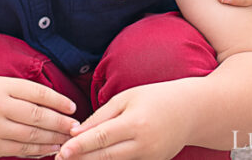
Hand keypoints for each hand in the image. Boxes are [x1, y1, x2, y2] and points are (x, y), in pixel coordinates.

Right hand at [0, 76, 78, 158]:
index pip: (36, 92)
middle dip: (60, 123)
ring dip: (54, 139)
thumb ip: (20, 92)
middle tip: (76, 127)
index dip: (58, 101)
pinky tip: (51, 150)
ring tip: (68, 140)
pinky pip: (22, 151)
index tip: (72, 107)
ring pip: (32, 136)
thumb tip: (54, 103)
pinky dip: (39, 152)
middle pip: (37, 116)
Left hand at [57, 85, 185, 159]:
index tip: (62, 151)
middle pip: (105, 156)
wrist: (192, 111)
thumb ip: (101, 116)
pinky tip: (93, 159)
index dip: (80, 146)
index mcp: (135, 123)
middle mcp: (144, 145)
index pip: (102, 138)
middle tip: (58, 159)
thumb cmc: (156, 97)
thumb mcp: (127, 98)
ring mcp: (150, 158)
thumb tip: (76, 132)